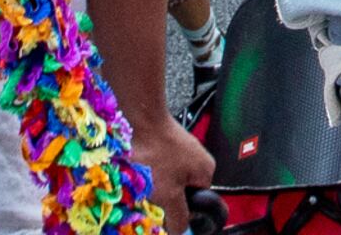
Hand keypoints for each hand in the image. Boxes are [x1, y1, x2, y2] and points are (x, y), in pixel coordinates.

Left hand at [135, 110, 214, 227]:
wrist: (137, 117)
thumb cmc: (156, 155)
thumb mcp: (169, 195)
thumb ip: (179, 216)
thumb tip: (181, 232)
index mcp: (206, 171)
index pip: (197, 203)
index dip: (180, 211)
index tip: (163, 214)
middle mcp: (195, 158)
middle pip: (180, 191)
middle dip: (163, 197)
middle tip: (149, 197)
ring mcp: (178, 148)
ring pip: (164, 178)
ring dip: (151, 184)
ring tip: (139, 182)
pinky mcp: (160, 141)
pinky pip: (154, 164)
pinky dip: (145, 169)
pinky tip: (135, 168)